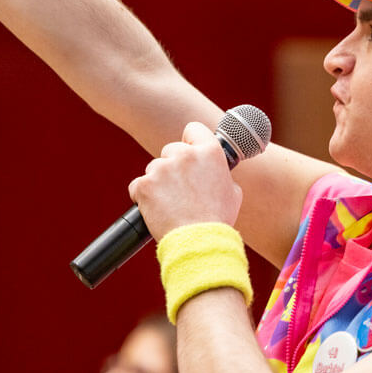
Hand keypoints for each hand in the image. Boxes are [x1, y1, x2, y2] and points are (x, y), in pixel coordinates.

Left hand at [128, 122, 242, 239]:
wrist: (198, 243)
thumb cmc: (217, 220)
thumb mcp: (232, 192)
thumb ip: (219, 173)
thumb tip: (211, 169)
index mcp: (210, 152)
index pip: (193, 129)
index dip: (190, 140)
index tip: (189, 150)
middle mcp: (185, 155)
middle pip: (171, 150)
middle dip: (172, 166)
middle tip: (180, 189)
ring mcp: (162, 168)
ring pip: (154, 169)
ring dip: (159, 183)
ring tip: (171, 205)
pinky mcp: (144, 185)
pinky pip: (138, 186)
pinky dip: (143, 196)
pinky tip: (156, 209)